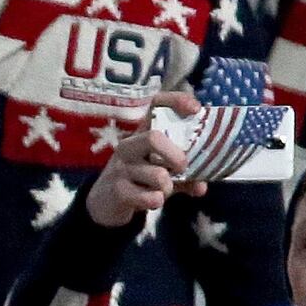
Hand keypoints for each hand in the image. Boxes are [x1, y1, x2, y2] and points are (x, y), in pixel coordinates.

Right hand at [85, 90, 199, 229]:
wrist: (105, 203)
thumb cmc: (140, 180)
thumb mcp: (162, 172)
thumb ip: (185, 176)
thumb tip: (201, 187)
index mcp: (143, 134)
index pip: (154, 105)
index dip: (175, 101)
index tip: (195, 109)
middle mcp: (130, 146)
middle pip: (153, 137)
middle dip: (175, 155)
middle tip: (181, 167)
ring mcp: (121, 168)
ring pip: (157, 174)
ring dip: (168, 186)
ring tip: (164, 190)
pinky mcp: (117, 190)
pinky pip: (147, 196)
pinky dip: (156, 201)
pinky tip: (154, 201)